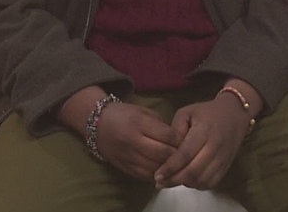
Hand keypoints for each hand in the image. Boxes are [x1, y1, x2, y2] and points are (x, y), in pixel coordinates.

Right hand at [58, 87, 179, 181]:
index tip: (189, 140)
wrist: (98, 124)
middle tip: (187, 155)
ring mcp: (127, 156)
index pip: (168, 136)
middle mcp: (132, 141)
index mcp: (139, 124)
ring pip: (155, 168)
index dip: (181, 140)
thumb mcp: (145, 112)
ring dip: (168, 167)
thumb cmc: (125, 114)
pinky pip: (144, 175)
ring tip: (178, 164)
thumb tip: (179, 140)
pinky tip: (163, 169)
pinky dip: (156, 174)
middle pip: (163, 154)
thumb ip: (162, 126)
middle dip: (178, 155)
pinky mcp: (123, 167)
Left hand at [153, 86, 256, 189]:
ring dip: (185, 184)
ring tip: (173, 181)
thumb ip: (174, 130)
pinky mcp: (227, 164)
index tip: (157, 175)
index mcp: (204, 130)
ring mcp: (223, 157)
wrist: (235, 113)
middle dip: (174, 180)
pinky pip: (212, 182)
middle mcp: (215, 145)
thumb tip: (166, 150)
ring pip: (202, 179)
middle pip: (193, 171)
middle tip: (160, 182)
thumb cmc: (207, 112)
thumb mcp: (186, 112)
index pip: (185, 155)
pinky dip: (198, 185)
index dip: (169, 167)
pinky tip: (189, 180)